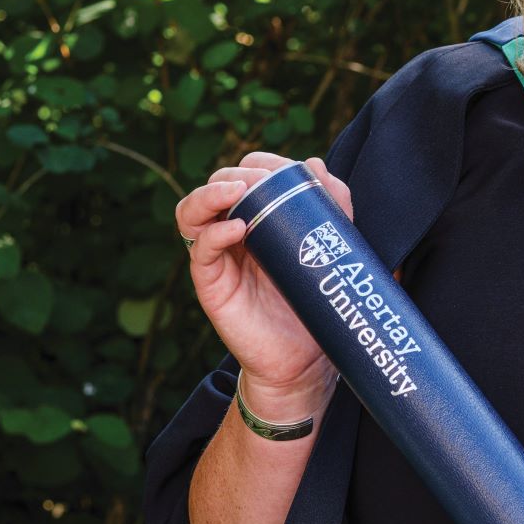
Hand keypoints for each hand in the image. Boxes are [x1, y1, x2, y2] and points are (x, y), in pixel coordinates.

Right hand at [175, 152, 352, 400]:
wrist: (307, 361)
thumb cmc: (315, 302)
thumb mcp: (331, 247)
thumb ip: (331, 206)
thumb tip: (313, 163)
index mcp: (259, 218)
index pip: (245, 174)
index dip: (260, 163)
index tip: (288, 168)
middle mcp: (232, 232)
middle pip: (216, 184)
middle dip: (239, 174)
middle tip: (266, 181)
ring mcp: (218, 257)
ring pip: (191, 211)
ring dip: (210, 193)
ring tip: (237, 190)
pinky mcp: (211, 284)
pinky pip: (200, 250)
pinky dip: (213, 233)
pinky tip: (237, 229)